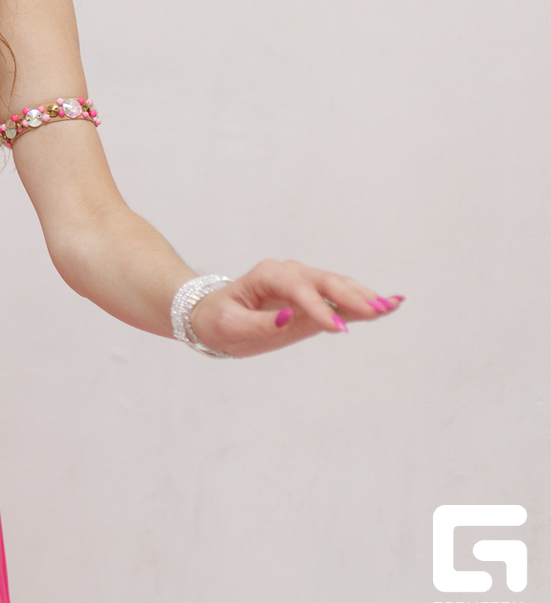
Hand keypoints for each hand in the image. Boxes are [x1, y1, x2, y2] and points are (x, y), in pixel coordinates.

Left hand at [190, 259, 402, 357]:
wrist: (213, 317)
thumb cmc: (218, 320)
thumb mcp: (230, 326)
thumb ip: (261, 324)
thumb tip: (289, 318)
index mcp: (266, 275)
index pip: (297, 289)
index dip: (317, 308)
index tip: (336, 330)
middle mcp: (288, 273)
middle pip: (324, 281)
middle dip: (350, 297)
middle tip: (376, 312)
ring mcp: (304, 283)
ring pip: (337, 285)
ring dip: (363, 297)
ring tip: (390, 307)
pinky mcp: (314, 298)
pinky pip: (341, 297)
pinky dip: (363, 300)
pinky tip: (389, 304)